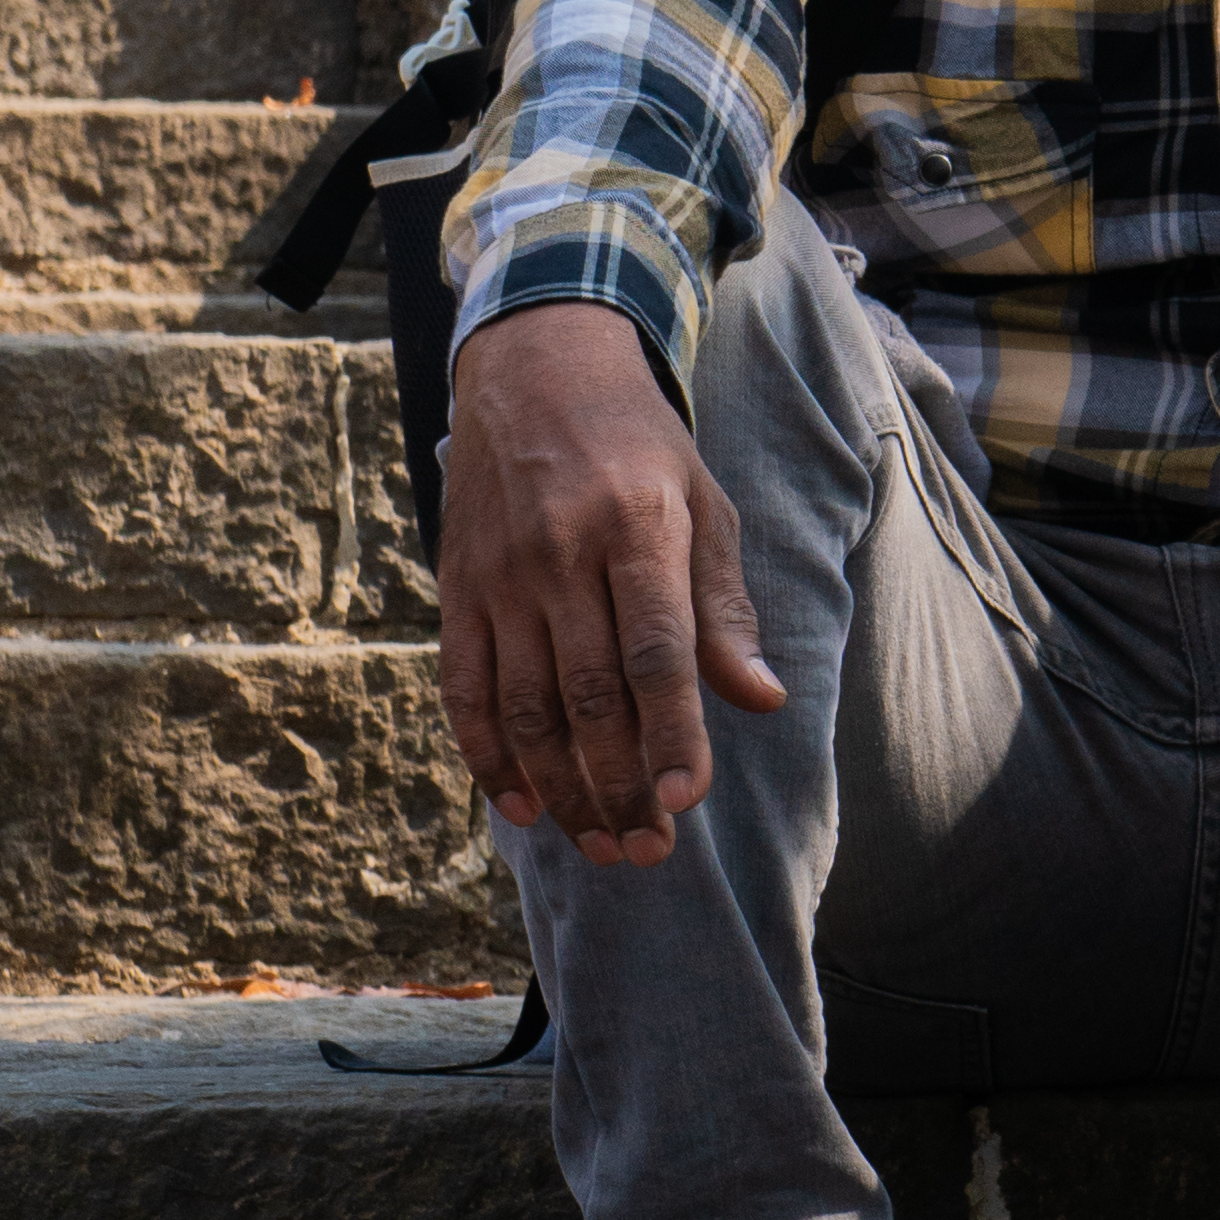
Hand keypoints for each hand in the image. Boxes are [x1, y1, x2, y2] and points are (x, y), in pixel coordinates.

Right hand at [435, 298, 784, 867]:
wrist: (533, 369)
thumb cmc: (639, 446)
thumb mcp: (703, 504)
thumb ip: (724, 607)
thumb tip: (762, 699)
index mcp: (637, 526)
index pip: (657, 652)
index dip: (673, 734)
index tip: (689, 800)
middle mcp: (561, 554)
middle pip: (590, 696)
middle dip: (620, 786)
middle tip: (650, 850)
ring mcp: (501, 575)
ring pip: (527, 707)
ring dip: (562, 790)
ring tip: (601, 845)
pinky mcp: (458, 590)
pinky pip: (466, 689)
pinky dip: (489, 757)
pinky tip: (522, 808)